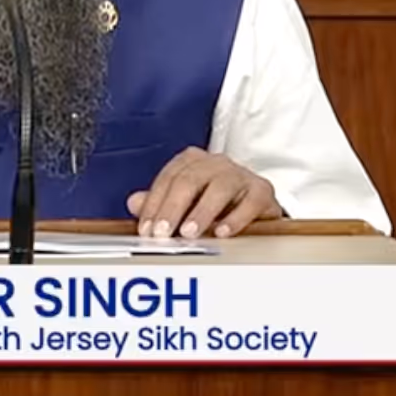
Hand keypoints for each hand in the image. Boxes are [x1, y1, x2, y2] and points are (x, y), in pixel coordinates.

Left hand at [125, 147, 280, 239]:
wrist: (257, 209)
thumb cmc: (216, 205)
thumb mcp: (185, 205)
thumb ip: (159, 204)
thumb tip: (134, 202)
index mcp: (192, 162)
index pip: (168, 178)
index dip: (155, 204)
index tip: (147, 229)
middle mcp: (215, 163)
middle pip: (189, 180)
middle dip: (173, 208)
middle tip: (163, 233)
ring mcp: (240, 174)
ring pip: (219, 187)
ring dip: (201, 212)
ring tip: (189, 233)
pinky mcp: (262, 191)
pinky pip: (249, 202)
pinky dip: (235, 218)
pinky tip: (222, 232)